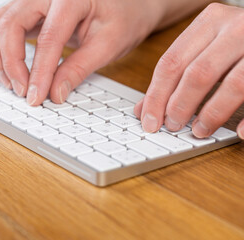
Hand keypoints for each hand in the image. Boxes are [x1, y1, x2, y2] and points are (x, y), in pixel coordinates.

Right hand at [0, 0, 160, 104]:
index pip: (48, 38)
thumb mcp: (109, 44)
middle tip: (23, 92)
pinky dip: (1, 49)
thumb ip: (80, 68)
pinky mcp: (29, 9)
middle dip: (11, 63)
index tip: (36, 96)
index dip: (39, 72)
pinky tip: (12, 69)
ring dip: (0, 56)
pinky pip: (2, 25)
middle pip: (11, 25)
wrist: (126, 3)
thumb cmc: (123, 16)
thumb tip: (56, 92)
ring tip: (14, 84)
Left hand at [136, 3, 243, 139]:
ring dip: (211, 114)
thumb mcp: (204, 47)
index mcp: (210, 21)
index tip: (149, 119)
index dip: (156, 96)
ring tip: (198, 131)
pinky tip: (240, 131)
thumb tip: (143, 108)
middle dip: (180, 106)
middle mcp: (235, 28)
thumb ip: (175, 74)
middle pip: (198, 73)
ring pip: (233, 85)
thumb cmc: (235, 40)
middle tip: (172, 126)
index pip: (172, 62)